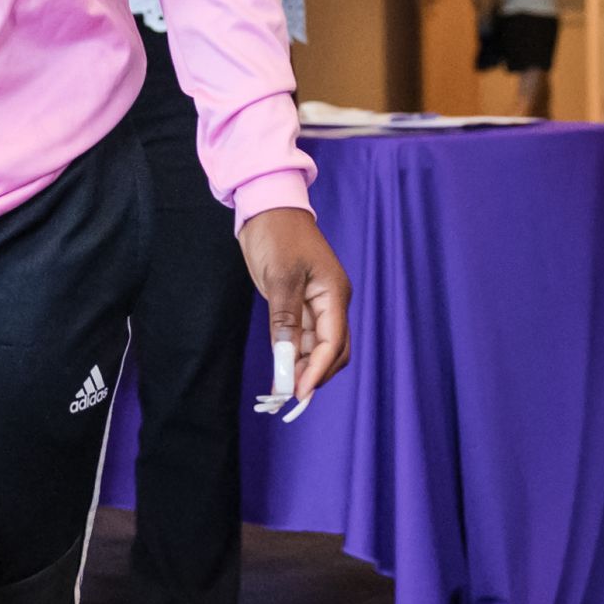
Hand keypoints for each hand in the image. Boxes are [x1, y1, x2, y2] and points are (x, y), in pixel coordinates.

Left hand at [236, 206, 352, 405]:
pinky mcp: (301, 304)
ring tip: (282, 389)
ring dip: (304, 369)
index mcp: (335, 294)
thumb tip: (286, 360)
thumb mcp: (280, 278)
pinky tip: (282, 370)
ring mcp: (317, 304)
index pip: (333, 343)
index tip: (299, 393)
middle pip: (333, 351)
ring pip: (319, 347)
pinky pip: (304, 338)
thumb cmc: (277, 235)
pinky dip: (295, 356)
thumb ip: (285, 320)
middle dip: (315, 375)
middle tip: (290, 397)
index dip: (317, 371)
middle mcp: (331, 302)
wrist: (268, 207)